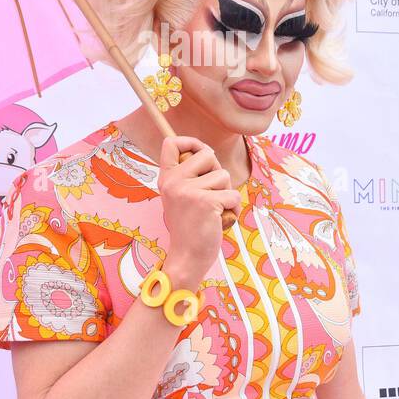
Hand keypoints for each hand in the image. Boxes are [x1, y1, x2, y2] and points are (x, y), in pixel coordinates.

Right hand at [157, 135, 241, 288]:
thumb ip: (190, 176)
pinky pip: (232, 195)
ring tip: (215, 210)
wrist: (187, 257)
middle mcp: (173, 181)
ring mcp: (188, 191)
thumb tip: (209, 153)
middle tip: (212, 194)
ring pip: (224, 176)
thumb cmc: (190, 227)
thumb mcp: (181, 197)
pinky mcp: (205, 201)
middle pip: (207, 154)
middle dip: (218, 172)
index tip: (201, 152)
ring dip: (226, 193)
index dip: (191, 142)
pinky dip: (233, 208)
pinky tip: (221, 220)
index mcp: (166, 178)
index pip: (171, 143)